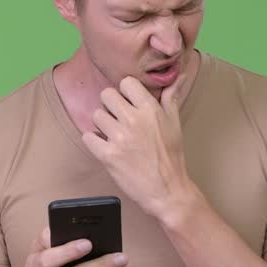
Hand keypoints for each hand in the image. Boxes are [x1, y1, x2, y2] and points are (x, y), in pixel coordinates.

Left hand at [81, 76, 193, 220]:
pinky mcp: (107, 155)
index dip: (125, 92)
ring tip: (113, 135)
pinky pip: (88, 136)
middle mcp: (133, 120)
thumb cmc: (171, 157)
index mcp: (150, 109)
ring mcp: (119, 138)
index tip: (129, 103)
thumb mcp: (175, 123)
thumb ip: (171, 97)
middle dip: (111, 106)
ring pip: (96, 115)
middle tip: (118, 119)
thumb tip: (178, 75)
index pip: (126, 82)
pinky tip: (105, 146)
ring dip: (102, 124)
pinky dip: (93, 141)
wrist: (167, 190)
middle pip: (106, 95)